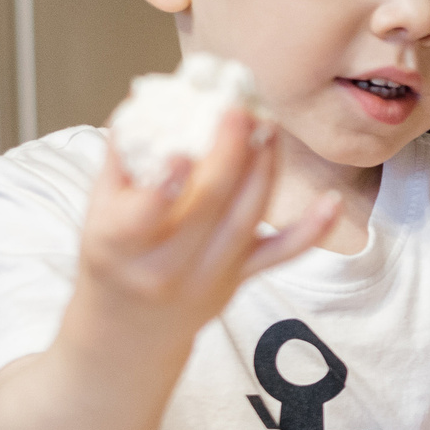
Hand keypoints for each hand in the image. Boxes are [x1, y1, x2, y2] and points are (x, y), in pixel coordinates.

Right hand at [76, 108, 335, 338]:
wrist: (130, 330)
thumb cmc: (113, 257)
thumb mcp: (97, 212)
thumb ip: (120, 158)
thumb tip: (145, 98)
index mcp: (120, 245)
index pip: (144, 217)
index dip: (164, 187)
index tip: (182, 151)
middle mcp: (167, 266)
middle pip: (207, 209)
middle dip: (228, 156)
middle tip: (240, 110)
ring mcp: (210, 275)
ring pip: (245, 220)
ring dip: (262, 170)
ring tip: (268, 127)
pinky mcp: (241, 279)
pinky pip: (281, 255)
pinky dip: (310, 230)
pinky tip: (331, 201)